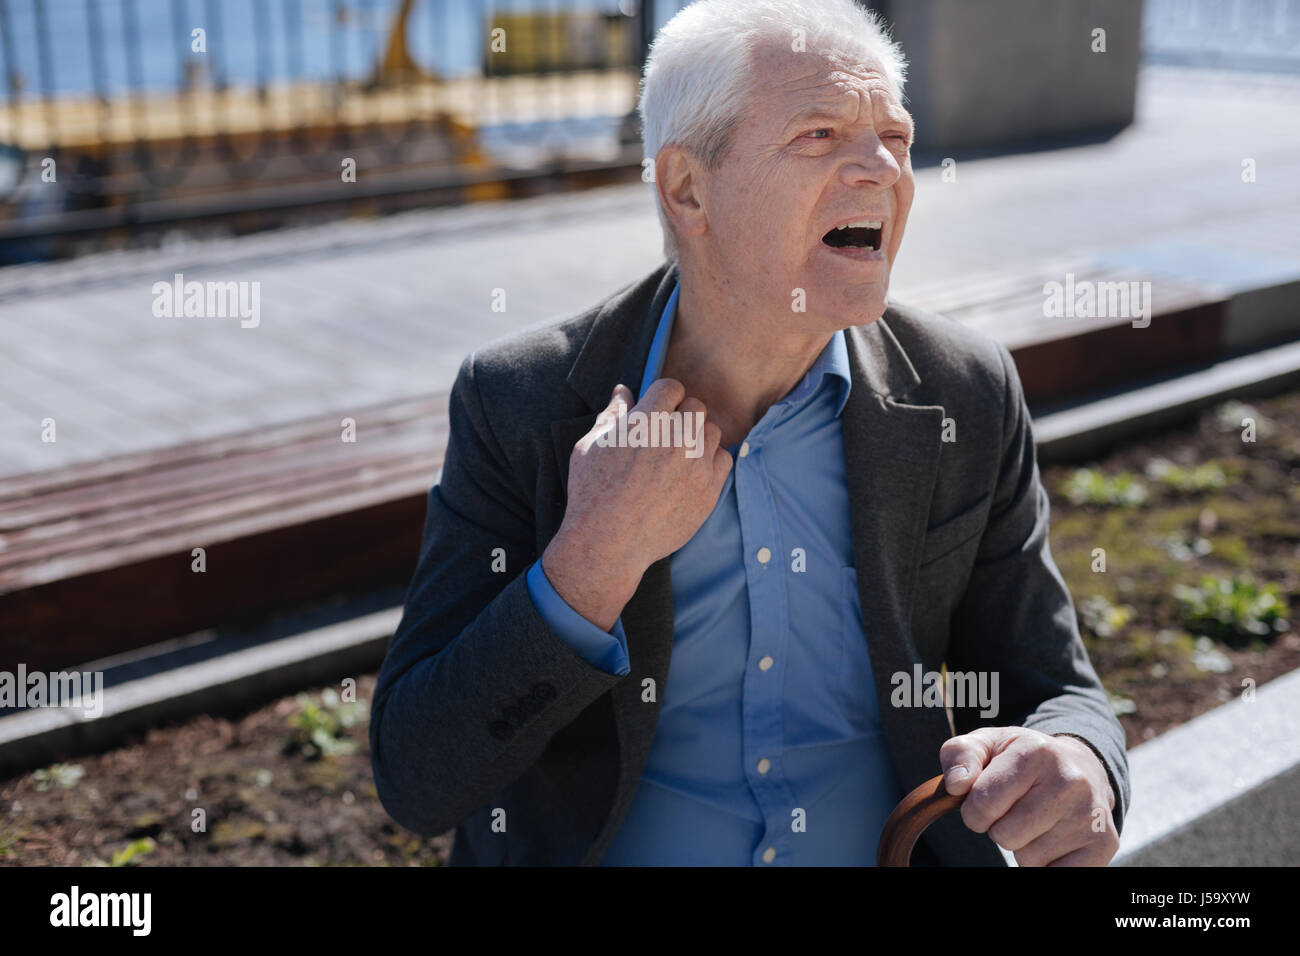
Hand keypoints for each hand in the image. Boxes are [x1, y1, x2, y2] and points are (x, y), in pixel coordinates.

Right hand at [542, 379, 731, 628]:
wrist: (608, 543)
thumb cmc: (592, 494)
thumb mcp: (590, 446)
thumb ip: (612, 415)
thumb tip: (623, 391)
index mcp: (646, 422)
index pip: (672, 387)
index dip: (663, 396)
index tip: (658, 409)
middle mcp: (677, 439)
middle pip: (696, 406)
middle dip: (681, 415)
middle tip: (665, 435)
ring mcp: (697, 465)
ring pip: (712, 431)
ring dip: (698, 437)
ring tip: (678, 455)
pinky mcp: (709, 490)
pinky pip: (724, 459)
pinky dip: (710, 461)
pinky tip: (690, 472)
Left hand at [939, 726, 1117, 865]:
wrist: (1080, 766)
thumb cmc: (1022, 759)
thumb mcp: (987, 744)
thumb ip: (960, 755)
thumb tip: (956, 785)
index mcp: (1035, 752)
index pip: (982, 804)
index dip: (974, 809)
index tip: (986, 800)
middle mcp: (1069, 781)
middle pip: (1005, 835)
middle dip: (1000, 828)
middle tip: (1015, 809)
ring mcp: (1091, 814)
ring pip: (1029, 858)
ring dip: (1024, 846)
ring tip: (1038, 819)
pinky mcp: (1105, 843)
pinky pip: (1057, 874)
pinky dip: (1047, 863)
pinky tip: (1055, 839)